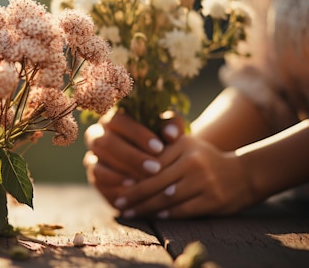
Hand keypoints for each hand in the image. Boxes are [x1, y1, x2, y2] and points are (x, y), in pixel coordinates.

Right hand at [83, 112, 182, 205]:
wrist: (154, 167)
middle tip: (155, 168)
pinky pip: (97, 177)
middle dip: (131, 156)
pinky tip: (132, 187)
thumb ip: (172, 127)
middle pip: (105, 142)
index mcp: (114, 118)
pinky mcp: (94, 174)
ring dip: (122, 172)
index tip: (159, 148)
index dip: (137, 134)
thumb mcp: (168, 132)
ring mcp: (93, 154)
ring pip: (98, 160)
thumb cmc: (161, 142)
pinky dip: (114, 182)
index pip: (118, 120)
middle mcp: (98, 134)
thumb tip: (171, 134)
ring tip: (145, 180)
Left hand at [114, 134, 255, 218]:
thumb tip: (127, 164)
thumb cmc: (204, 159)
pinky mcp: (212, 200)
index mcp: (183, 145)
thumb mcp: (185, 145)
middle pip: (155, 181)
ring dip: (145, 207)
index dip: (133, 175)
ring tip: (131, 212)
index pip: (151, 162)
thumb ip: (161, 150)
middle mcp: (193, 161)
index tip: (118, 184)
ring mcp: (204, 181)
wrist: (243, 173)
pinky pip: (183, 209)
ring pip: (166, 198)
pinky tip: (154, 216)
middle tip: (119, 202)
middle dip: (134, 194)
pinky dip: (166, 214)